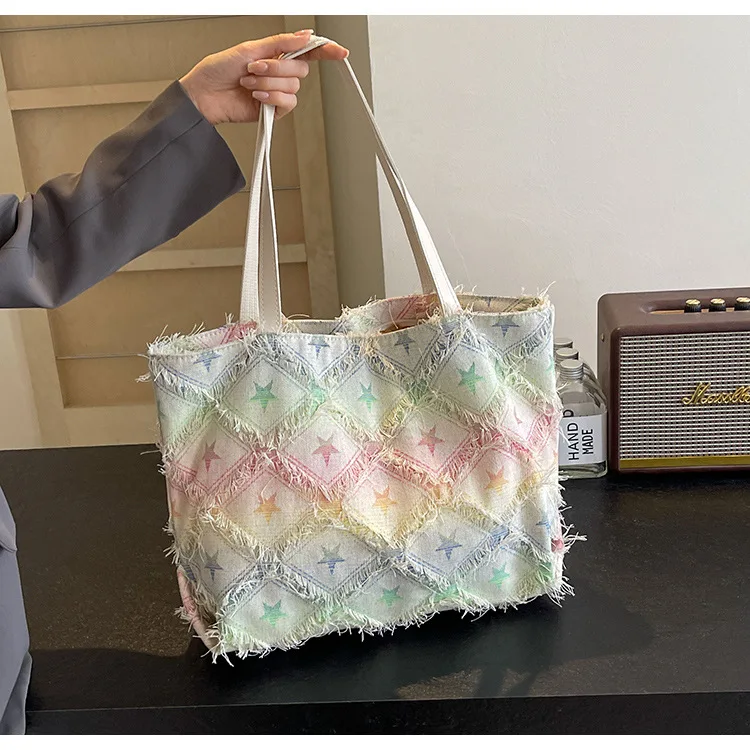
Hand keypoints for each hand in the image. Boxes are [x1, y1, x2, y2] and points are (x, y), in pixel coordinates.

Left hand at [179, 30, 348, 124]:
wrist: (205, 95)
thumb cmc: (218, 70)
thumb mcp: (250, 48)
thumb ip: (280, 43)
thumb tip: (304, 36)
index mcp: (275, 55)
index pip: (307, 51)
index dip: (325, 50)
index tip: (340, 51)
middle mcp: (279, 73)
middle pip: (301, 69)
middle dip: (277, 68)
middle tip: (254, 67)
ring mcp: (277, 92)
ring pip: (293, 86)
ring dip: (268, 82)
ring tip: (248, 82)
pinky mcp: (273, 109)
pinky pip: (287, 102)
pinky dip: (271, 96)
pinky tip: (256, 95)